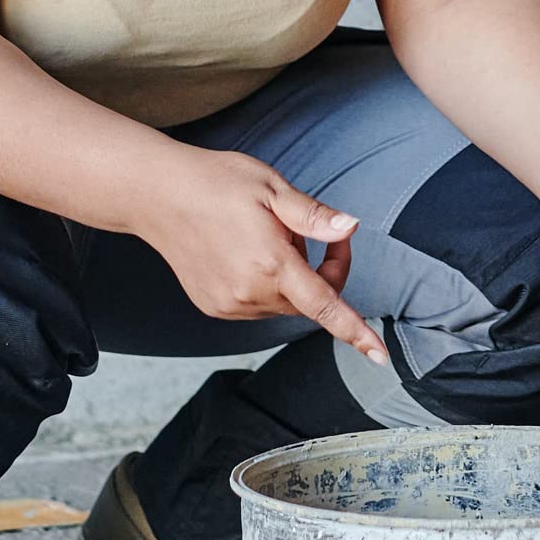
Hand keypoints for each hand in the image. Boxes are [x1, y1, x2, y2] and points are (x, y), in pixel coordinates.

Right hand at [140, 146, 387, 364]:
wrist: (158, 195)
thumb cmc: (217, 183)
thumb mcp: (272, 187)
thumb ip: (313, 216)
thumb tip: (350, 227)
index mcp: (271, 264)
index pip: (325, 306)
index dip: (356, 332)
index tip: (380, 357)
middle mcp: (249, 293)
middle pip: (308, 300)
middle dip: (321, 271)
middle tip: (305, 229)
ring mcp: (229, 305)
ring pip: (282, 303)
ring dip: (289, 278)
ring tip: (263, 236)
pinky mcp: (214, 307)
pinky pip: (257, 305)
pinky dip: (265, 285)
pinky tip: (244, 252)